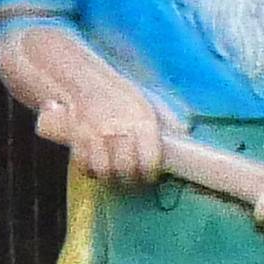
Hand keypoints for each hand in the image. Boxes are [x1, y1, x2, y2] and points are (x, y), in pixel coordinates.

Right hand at [36, 84, 164, 183]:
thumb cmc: (122, 96)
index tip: (151, 177)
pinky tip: (98, 167)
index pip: (150, 161)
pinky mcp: (78, 140)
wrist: (86, 83)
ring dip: (111, 178)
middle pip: (127, 170)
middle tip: (134, 180)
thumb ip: (169, 122)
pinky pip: (84, 166)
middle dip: (132, 180)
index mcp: (143, 122)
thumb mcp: (151, 104)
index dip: (151, 174)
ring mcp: (96, 136)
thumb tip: (185, 138)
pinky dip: (91, 171)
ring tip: (116, 175)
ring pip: (104, 172)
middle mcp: (120, 131)